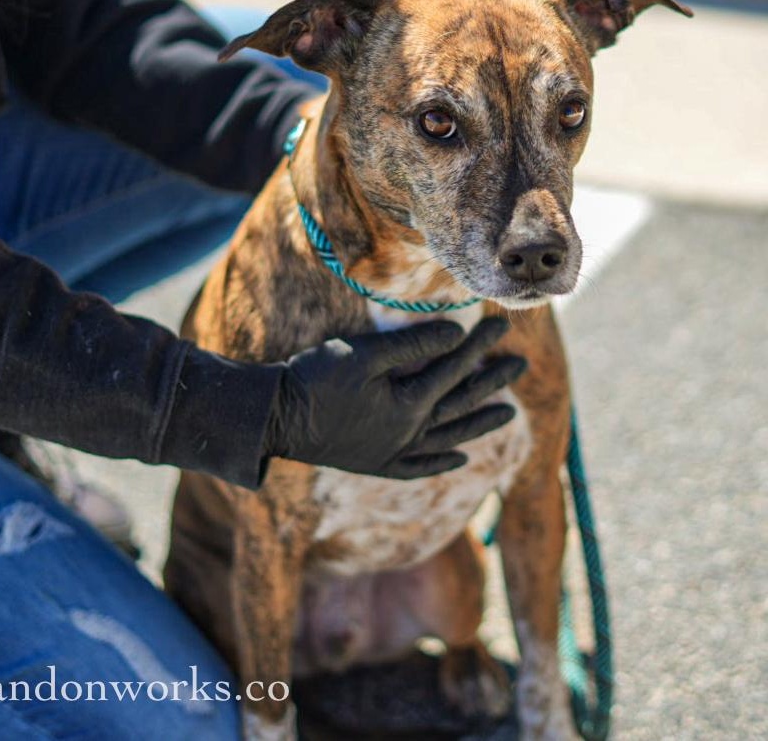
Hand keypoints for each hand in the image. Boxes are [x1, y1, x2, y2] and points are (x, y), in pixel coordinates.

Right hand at [266, 317, 525, 478]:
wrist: (276, 419)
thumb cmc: (317, 379)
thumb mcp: (363, 354)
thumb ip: (412, 346)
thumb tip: (455, 335)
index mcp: (409, 405)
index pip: (453, 369)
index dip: (478, 347)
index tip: (501, 328)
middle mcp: (410, 435)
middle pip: (460, 405)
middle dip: (491, 383)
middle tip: (520, 366)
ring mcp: (394, 454)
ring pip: (449, 439)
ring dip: (479, 426)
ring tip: (509, 414)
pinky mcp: (376, 465)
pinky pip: (418, 468)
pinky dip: (440, 464)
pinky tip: (459, 460)